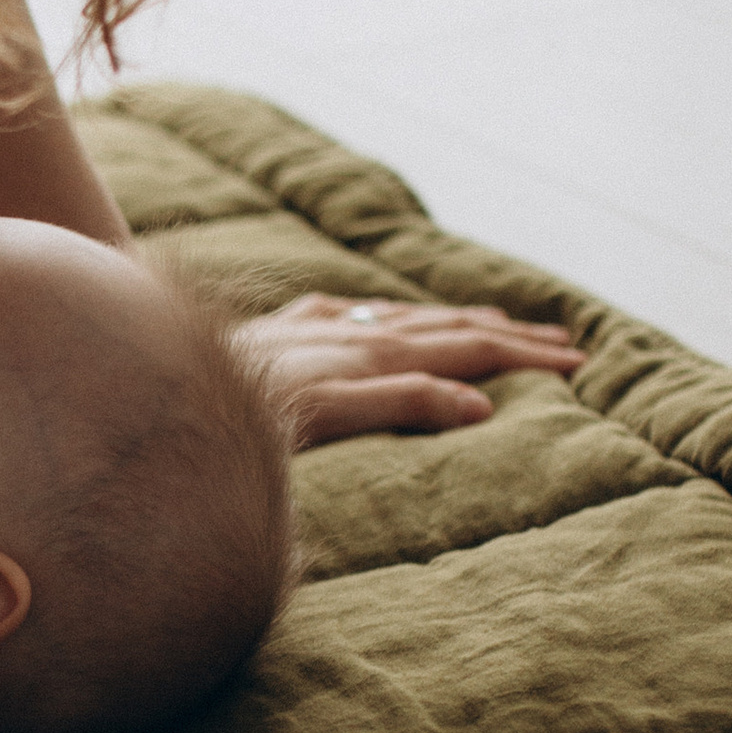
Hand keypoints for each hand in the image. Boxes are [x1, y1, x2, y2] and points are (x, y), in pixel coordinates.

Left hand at [239, 292, 584, 444]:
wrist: (154, 385)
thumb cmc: (239, 413)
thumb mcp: (326, 415)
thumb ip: (400, 404)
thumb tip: (481, 406)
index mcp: (370, 353)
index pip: (467, 349)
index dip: (523, 356)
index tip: (576, 363)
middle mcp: (347, 330)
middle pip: (445, 327)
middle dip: (508, 335)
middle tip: (564, 341)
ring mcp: (313, 328)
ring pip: (404, 317)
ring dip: (457, 320)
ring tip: (497, 320)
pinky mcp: (279, 333)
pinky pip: (353, 317)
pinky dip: (389, 318)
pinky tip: (379, 317)